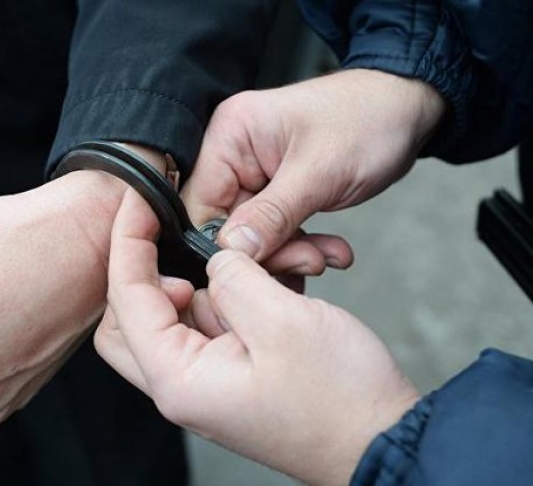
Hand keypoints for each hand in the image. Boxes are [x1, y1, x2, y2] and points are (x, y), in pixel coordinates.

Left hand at [95, 190, 418, 485]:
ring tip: (260, 270)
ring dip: (209, 283)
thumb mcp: (283, 320)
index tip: (139, 203)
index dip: (128, 243)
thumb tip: (214, 257)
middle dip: (149, 271)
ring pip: (177, 316)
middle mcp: (184, 384)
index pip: (127, 300)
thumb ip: (235, 276)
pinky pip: (213, 324)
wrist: (381, 440)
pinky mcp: (231, 373)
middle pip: (133, 317)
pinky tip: (269, 289)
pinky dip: (232, 297)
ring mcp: (207, 380)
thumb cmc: (340, 400)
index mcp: (180, 379)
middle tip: (178, 239)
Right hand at [182, 69, 444, 270]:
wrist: (408, 109)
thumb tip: (233, 253)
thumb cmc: (368, 119)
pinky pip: (275, 233)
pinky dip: (302, 248)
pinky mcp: (275, 193)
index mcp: (229, 136)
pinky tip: (331, 252)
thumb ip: (272, 216)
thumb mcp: (319, 173)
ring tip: (327, 256)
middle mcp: (233, 155)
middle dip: (269, 253)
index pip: (200, 207)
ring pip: (252, 237)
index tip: (259, 268)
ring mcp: (254, 175)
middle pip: (225, 227)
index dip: (222, 245)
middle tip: (308, 262)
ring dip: (291, 254)